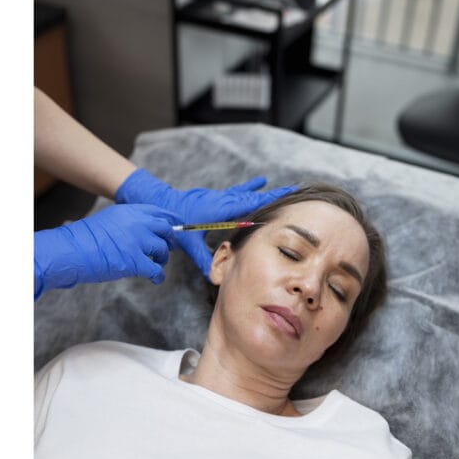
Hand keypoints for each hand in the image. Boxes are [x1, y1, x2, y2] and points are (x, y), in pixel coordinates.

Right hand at [34, 203, 179, 298]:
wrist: (71, 251)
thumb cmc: (84, 239)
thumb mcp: (108, 220)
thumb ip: (127, 222)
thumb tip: (143, 231)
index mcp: (129, 211)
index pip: (158, 212)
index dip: (169, 221)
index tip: (175, 226)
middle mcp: (137, 223)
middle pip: (165, 229)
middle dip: (169, 240)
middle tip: (166, 248)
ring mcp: (137, 242)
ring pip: (163, 249)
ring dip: (162, 258)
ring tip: (157, 264)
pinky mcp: (135, 262)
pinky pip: (156, 270)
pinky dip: (158, 276)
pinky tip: (156, 279)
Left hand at [116, 169, 296, 277]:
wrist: (161, 204)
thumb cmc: (175, 223)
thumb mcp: (188, 243)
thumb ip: (202, 259)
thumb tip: (213, 278)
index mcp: (220, 210)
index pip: (248, 205)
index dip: (267, 203)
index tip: (285, 202)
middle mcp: (223, 201)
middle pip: (254, 198)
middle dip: (275, 196)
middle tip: (297, 192)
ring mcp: (221, 197)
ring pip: (248, 194)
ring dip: (267, 192)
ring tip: (287, 187)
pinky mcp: (217, 197)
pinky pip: (238, 192)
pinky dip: (251, 187)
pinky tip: (260, 180)